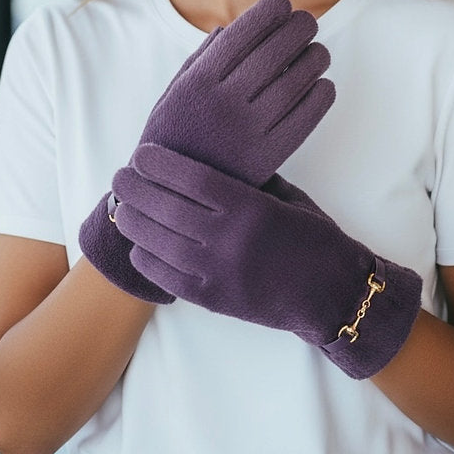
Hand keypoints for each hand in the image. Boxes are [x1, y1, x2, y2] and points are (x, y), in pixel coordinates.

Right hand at [80, 0, 335, 301]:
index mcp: (197, 82)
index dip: (268, 12)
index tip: (282, 3)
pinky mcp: (268, 157)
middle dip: (297, 29)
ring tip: (318, 52)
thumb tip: (234, 25)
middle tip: (307, 22)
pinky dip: (320, 95)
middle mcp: (223, 103)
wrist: (170, 198)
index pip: (242, 33)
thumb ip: (203, 58)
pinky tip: (322, 85)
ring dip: (313, 58)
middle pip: (274, 52)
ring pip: (295, 81)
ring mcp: (247, 130)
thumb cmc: (175, 135)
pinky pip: (305, 117)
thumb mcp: (175, 92)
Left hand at [115, 144, 421, 378]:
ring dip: (134, 223)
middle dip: (136, 190)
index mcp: (249, 206)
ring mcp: (219, 272)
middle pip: (166, 208)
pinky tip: (139, 246)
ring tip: (123, 208)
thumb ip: (246, 179)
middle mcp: (229, 238)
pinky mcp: (214, 299)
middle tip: (119, 178)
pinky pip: (168, 278)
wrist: (334, 292)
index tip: (141, 154)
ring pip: (160, 243)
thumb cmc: (313, 236)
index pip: (190, 178)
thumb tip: (206, 159)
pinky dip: (148, 260)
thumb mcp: (285, 196)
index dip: (160, 164)